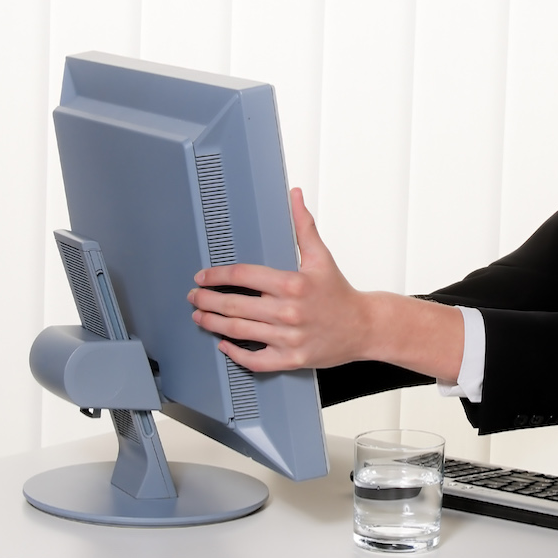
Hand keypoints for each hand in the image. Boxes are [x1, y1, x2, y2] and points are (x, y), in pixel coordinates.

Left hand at [187, 188, 371, 371]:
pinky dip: (235, 354)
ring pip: (239, 331)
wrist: (363, 327)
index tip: (204, 277)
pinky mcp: (290, 359)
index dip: (217, 275)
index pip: (243, 276)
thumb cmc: (340, 294)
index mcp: (293, 284)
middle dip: (207, 301)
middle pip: (234, 305)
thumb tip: (294, 197)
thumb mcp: (321, 257)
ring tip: (200, 317)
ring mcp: (289, 338)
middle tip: (194, 297)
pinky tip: (224, 344)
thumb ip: (303, 226)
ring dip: (213, 323)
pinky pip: (255, 360)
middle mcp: (288, 312)